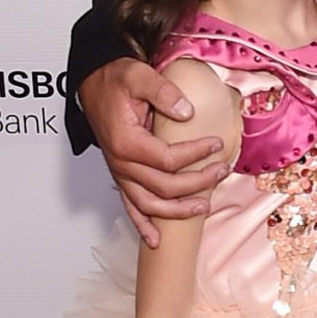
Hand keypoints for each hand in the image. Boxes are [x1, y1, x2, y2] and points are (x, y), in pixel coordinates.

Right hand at [80, 58, 223, 246]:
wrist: (95, 85)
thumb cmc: (116, 81)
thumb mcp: (139, 76)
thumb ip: (163, 92)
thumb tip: (187, 112)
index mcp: (126, 142)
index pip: (168, 159)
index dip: (195, 154)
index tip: (217, 144)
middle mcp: (121, 163)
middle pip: (164, 186)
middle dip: (197, 182)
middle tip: (221, 170)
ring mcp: (120, 174)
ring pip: (149, 204)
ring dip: (178, 210)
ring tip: (204, 207)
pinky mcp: (121, 177)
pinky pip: (130, 207)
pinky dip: (142, 225)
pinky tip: (155, 241)